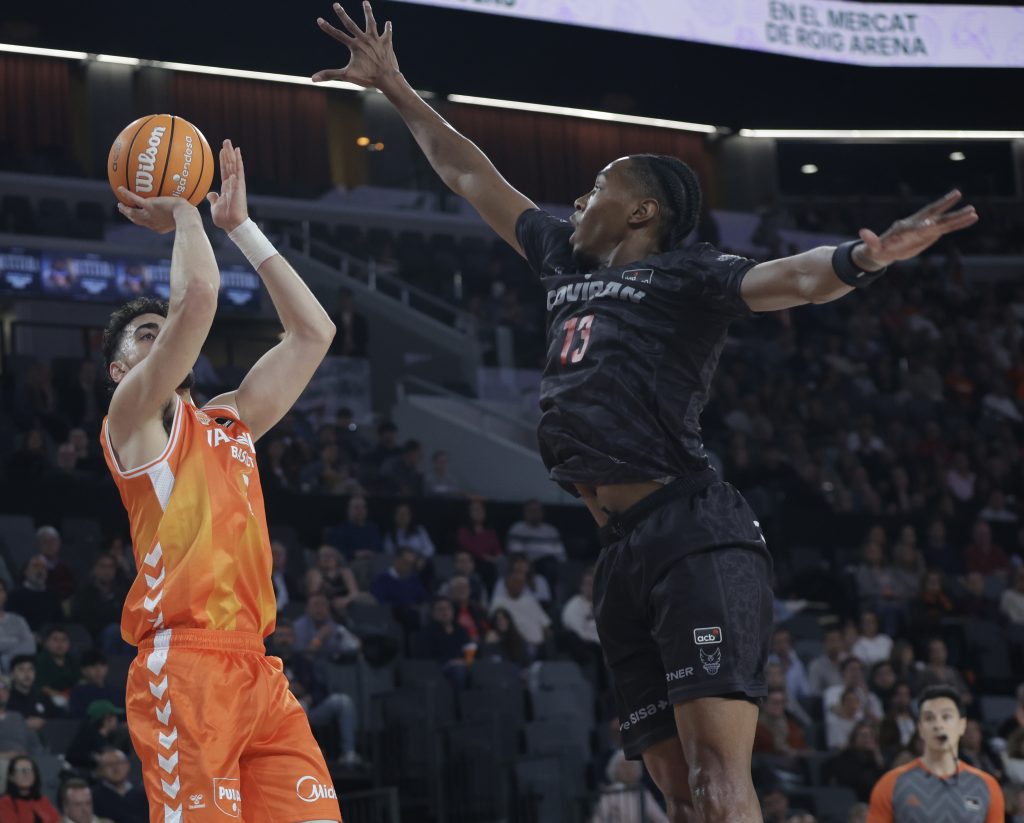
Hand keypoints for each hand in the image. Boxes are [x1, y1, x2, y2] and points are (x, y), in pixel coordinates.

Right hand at [116, 188, 194, 233]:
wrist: (185, 215)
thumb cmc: (189, 216)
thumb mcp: (185, 216)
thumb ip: (184, 213)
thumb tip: (192, 208)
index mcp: (159, 227)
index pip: (148, 224)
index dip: (143, 221)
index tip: (140, 217)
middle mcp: (151, 223)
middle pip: (137, 220)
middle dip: (130, 216)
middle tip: (125, 211)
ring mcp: (149, 215)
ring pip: (132, 213)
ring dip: (125, 209)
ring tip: (120, 204)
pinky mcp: (148, 206)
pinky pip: (134, 199)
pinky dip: (126, 194)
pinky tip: (120, 188)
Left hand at [207, 139, 247, 232]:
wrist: (233, 224)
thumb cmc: (225, 218)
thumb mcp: (215, 206)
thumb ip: (214, 199)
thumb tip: (210, 194)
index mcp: (227, 188)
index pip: (224, 171)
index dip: (223, 161)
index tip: (222, 151)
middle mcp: (233, 183)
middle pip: (229, 165)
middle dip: (228, 153)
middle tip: (226, 141)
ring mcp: (237, 183)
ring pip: (234, 165)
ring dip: (232, 153)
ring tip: (229, 143)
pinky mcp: (240, 185)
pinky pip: (239, 170)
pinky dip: (238, 160)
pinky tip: (237, 152)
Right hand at [313, 1, 399, 88]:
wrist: (387, 79)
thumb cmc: (367, 78)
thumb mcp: (347, 76)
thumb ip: (330, 75)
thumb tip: (313, 79)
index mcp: (355, 46)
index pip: (338, 35)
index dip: (327, 27)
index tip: (319, 19)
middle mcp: (364, 39)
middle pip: (351, 24)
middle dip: (342, 14)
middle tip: (336, 4)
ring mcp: (376, 40)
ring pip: (371, 23)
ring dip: (368, 12)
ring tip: (365, 2)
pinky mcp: (387, 42)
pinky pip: (387, 33)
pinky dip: (387, 28)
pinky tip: (388, 23)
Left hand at [854, 189, 978, 268]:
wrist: (884, 250)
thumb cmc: (878, 249)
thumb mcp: (873, 247)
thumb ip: (870, 240)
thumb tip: (862, 233)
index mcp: (904, 228)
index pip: (915, 225)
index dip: (922, 226)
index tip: (931, 225)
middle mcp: (917, 224)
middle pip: (932, 215)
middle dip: (944, 208)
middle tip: (957, 195)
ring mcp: (925, 227)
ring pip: (943, 220)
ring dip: (958, 216)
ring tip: (974, 211)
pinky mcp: (931, 233)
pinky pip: (947, 227)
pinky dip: (959, 223)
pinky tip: (973, 218)